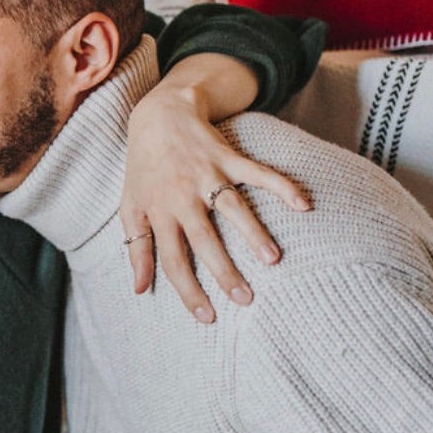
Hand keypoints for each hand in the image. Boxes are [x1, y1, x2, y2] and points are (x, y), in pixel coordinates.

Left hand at [122, 82, 309, 319]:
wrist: (158, 115)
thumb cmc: (144, 169)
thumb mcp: (130, 208)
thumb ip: (137, 249)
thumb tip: (139, 290)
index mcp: (159, 213)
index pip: (172, 260)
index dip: (188, 290)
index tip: (208, 317)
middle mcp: (182, 196)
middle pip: (203, 239)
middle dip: (223, 270)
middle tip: (245, 298)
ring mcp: (206, 174)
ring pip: (232, 206)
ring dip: (253, 232)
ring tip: (273, 260)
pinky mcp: (227, 155)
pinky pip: (257, 172)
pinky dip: (281, 186)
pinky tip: (302, 205)